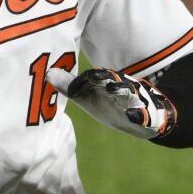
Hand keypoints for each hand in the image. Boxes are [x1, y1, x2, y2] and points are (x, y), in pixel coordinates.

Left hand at [49, 67, 175, 140]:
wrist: (142, 120)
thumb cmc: (109, 104)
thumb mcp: (88, 97)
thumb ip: (71, 86)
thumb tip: (48, 74)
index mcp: (106, 84)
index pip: (95, 77)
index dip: (87, 78)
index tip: (77, 81)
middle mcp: (120, 88)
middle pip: (112, 80)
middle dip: (104, 77)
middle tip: (93, 75)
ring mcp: (134, 100)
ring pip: (128, 92)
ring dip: (122, 90)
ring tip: (113, 88)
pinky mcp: (144, 115)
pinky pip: (142, 114)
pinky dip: (138, 114)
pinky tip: (133, 115)